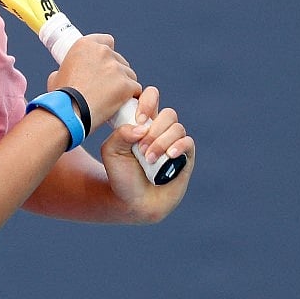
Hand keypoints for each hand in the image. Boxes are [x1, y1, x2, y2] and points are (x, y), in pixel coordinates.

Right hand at [48, 34, 140, 127]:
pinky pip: (135, 89)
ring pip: (129, 74)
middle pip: (119, 59)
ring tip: (112, 98)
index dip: (107, 52)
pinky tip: (122, 103)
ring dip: (124, 84)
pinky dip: (130, 96)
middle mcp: (103, 52)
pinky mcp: (127, 84)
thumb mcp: (56, 76)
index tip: (104, 63)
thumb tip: (68, 73)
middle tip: (106, 86)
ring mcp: (116, 68)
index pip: (107, 40)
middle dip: (116, 71)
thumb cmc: (62, 97)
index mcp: (85, 45)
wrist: (70, 112)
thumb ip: (67, 69)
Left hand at [100, 86, 195, 221]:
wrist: (132, 201)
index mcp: (142, 122)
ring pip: (177, 128)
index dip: (148, 101)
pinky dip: (178, 147)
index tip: (139, 118)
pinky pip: (188, 143)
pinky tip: (168, 156)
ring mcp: (174, 142)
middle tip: (140, 148)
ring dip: (162, 142)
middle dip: (155, 129)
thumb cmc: (120, 174)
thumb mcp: (111, 152)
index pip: (151, 97)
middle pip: (168, 113)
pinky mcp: (185, 157)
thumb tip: (141, 127)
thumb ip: (120, 134)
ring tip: (148, 158)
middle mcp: (160, 129)